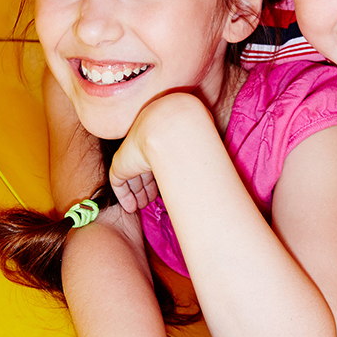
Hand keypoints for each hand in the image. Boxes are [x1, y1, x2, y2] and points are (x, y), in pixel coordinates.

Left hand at [107, 93, 204, 212]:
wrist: (167, 129)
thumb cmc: (186, 133)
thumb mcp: (194, 141)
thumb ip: (199, 151)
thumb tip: (217, 166)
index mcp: (157, 139)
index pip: (155, 160)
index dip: (158, 176)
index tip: (164, 189)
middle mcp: (143, 146)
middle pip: (142, 171)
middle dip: (146, 187)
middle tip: (151, 201)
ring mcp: (131, 156)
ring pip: (131, 178)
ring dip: (137, 194)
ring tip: (143, 207)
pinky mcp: (121, 166)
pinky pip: (119, 185)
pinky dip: (124, 197)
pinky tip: (130, 208)